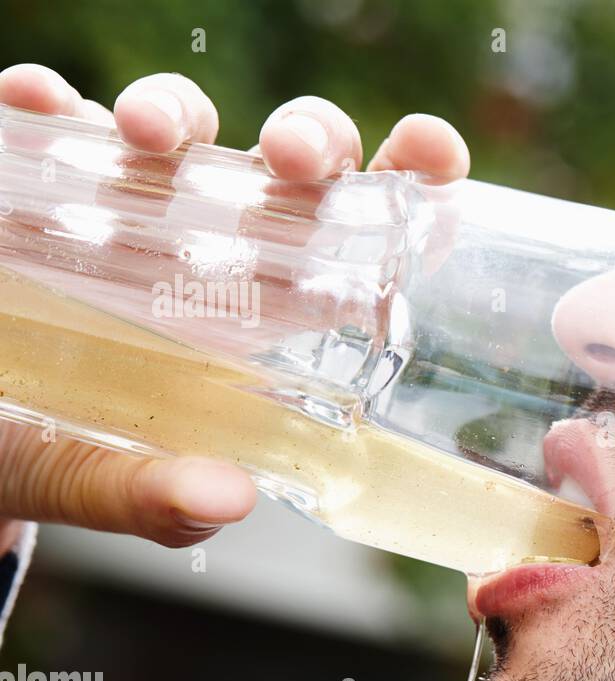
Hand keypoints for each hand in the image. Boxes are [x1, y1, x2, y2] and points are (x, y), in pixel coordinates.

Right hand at [0, 64, 470, 547]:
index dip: (409, 182)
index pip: (359, 234)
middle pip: (290, 164)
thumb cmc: (47, 449)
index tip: (433, 157)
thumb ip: (152, 497)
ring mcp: (127, 203)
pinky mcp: (39, 181)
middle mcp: (208, 243)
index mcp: (261, 309)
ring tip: (145, 134)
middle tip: (292, 158)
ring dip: (176, 109)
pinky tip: (37, 104)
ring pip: (184, 125)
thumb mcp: (95, 477)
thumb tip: (227, 500)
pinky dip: (51, 104)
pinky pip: (56, 121)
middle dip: (308, 138)